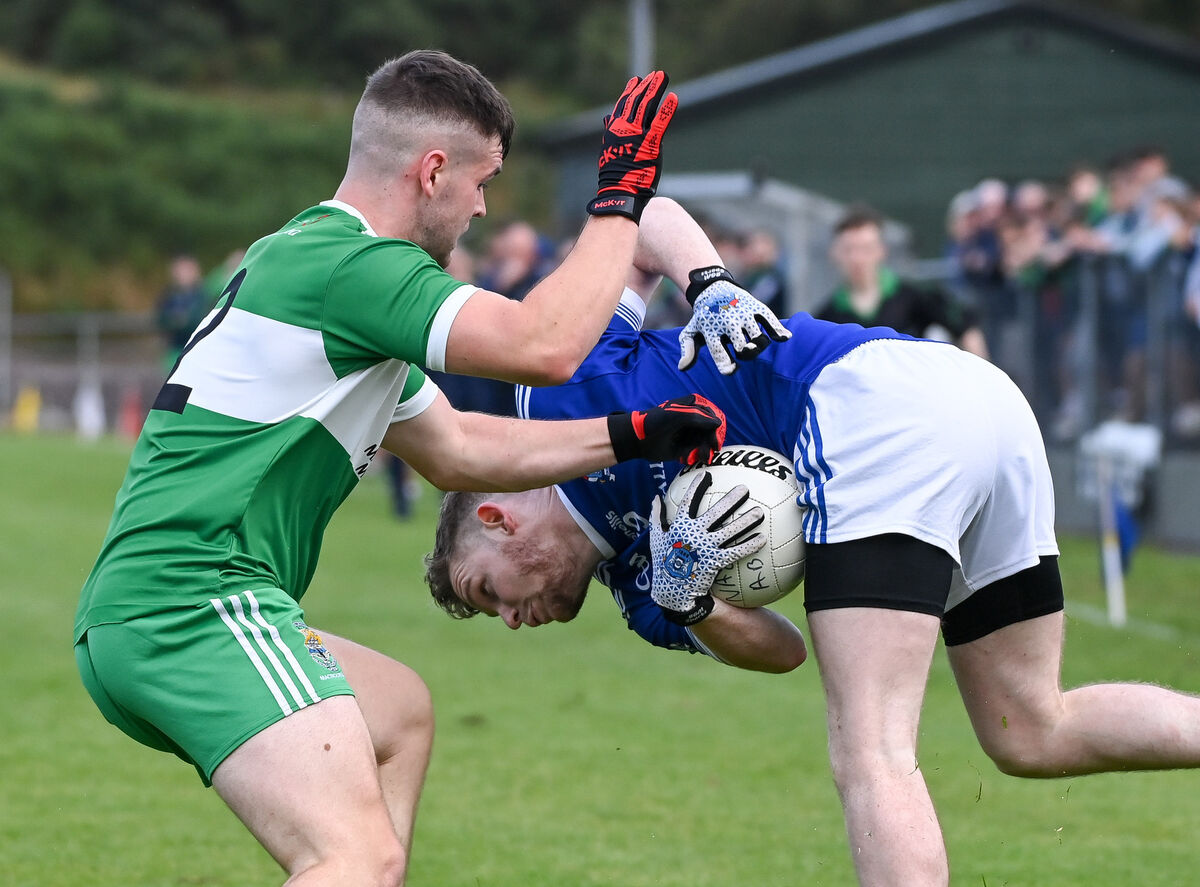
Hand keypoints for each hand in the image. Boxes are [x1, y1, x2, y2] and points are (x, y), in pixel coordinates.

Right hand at [586, 71, 677, 222]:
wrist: (619, 192)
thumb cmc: (616, 176)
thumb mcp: (610, 149)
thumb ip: (611, 132)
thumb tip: (608, 118)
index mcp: (614, 130)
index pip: (623, 105)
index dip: (630, 91)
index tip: (636, 80)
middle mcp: (624, 129)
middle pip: (636, 101)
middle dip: (646, 85)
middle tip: (656, 74)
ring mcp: (637, 135)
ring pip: (646, 106)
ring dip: (655, 89)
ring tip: (662, 77)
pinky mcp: (651, 143)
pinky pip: (660, 122)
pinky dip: (667, 109)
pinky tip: (673, 97)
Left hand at [607, 394, 725, 465]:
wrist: (637, 439)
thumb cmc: (656, 423)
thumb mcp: (678, 416)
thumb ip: (700, 417)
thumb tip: (718, 423)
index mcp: (693, 406)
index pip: (714, 418)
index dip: (715, 432)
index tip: (714, 444)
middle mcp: (694, 419)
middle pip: (711, 433)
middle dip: (707, 445)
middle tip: (703, 455)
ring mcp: (690, 433)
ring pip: (704, 444)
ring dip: (699, 452)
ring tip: (689, 456)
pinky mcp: (685, 446)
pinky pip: (696, 452)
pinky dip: (692, 456)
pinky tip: (684, 457)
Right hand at [649, 471, 765, 624]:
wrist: (671, 590)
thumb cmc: (663, 562)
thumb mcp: (656, 537)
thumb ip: (656, 516)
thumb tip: (655, 498)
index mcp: (680, 525)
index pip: (689, 501)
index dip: (697, 486)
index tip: (706, 474)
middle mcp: (694, 533)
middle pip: (716, 512)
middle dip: (731, 500)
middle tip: (744, 489)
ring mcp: (706, 547)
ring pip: (730, 531)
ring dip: (746, 521)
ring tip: (760, 512)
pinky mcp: (715, 561)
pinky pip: (735, 551)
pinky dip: (749, 545)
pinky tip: (762, 539)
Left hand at [678, 266, 791, 373]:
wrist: (713, 288)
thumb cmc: (705, 318)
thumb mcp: (691, 332)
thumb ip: (688, 350)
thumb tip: (682, 368)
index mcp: (711, 330)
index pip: (720, 356)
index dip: (728, 367)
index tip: (731, 368)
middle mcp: (728, 322)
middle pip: (743, 349)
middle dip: (745, 354)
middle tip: (742, 351)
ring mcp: (743, 314)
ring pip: (759, 339)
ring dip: (759, 346)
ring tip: (754, 343)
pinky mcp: (756, 306)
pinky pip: (771, 320)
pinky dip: (779, 330)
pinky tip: (784, 338)